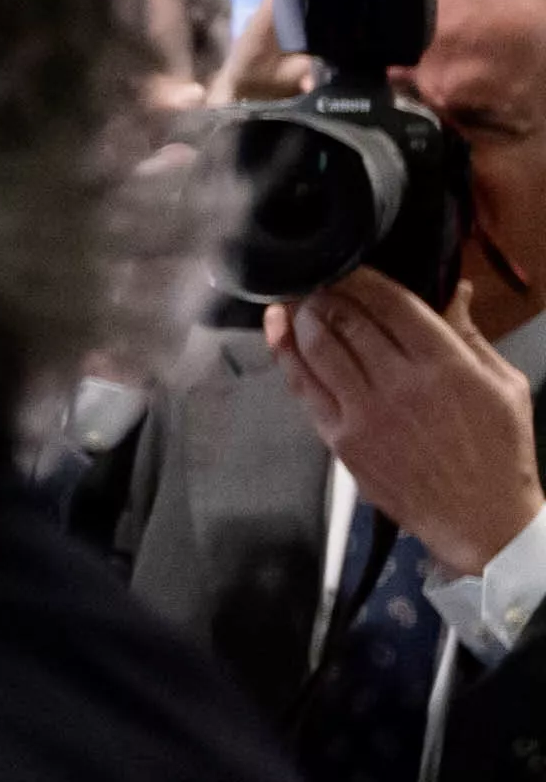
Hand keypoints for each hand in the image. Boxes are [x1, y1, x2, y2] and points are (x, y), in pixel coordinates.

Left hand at [273, 274, 545, 577]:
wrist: (481, 518)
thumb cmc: (499, 450)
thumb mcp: (502, 383)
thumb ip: (470, 333)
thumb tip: (456, 289)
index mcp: (445, 364)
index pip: (390, 304)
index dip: (361, 277)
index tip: (346, 263)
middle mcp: (399, 384)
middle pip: (346, 321)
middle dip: (325, 292)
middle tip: (313, 276)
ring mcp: (364, 413)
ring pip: (317, 348)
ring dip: (300, 316)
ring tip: (294, 296)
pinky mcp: (341, 440)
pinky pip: (304, 388)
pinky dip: (286, 355)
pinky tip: (279, 332)